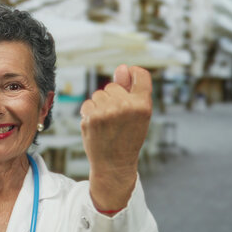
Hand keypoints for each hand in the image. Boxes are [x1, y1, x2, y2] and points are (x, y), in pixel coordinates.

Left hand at [80, 65, 151, 211]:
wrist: (114, 164)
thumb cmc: (128, 138)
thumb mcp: (137, 114)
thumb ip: (130, 89)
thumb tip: (122, 67)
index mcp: (143, 104)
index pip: (140, 74)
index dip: (133, 76)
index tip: (130, 83)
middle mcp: (126, 106)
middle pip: (113, 85)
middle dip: (113, 98)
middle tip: (118, 119)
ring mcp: (107, 111)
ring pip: (98, 94)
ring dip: (100, 106)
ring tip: (108, 124)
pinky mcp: (91, 117)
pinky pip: (88, 103)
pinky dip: (90, 113)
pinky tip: (97, 126)